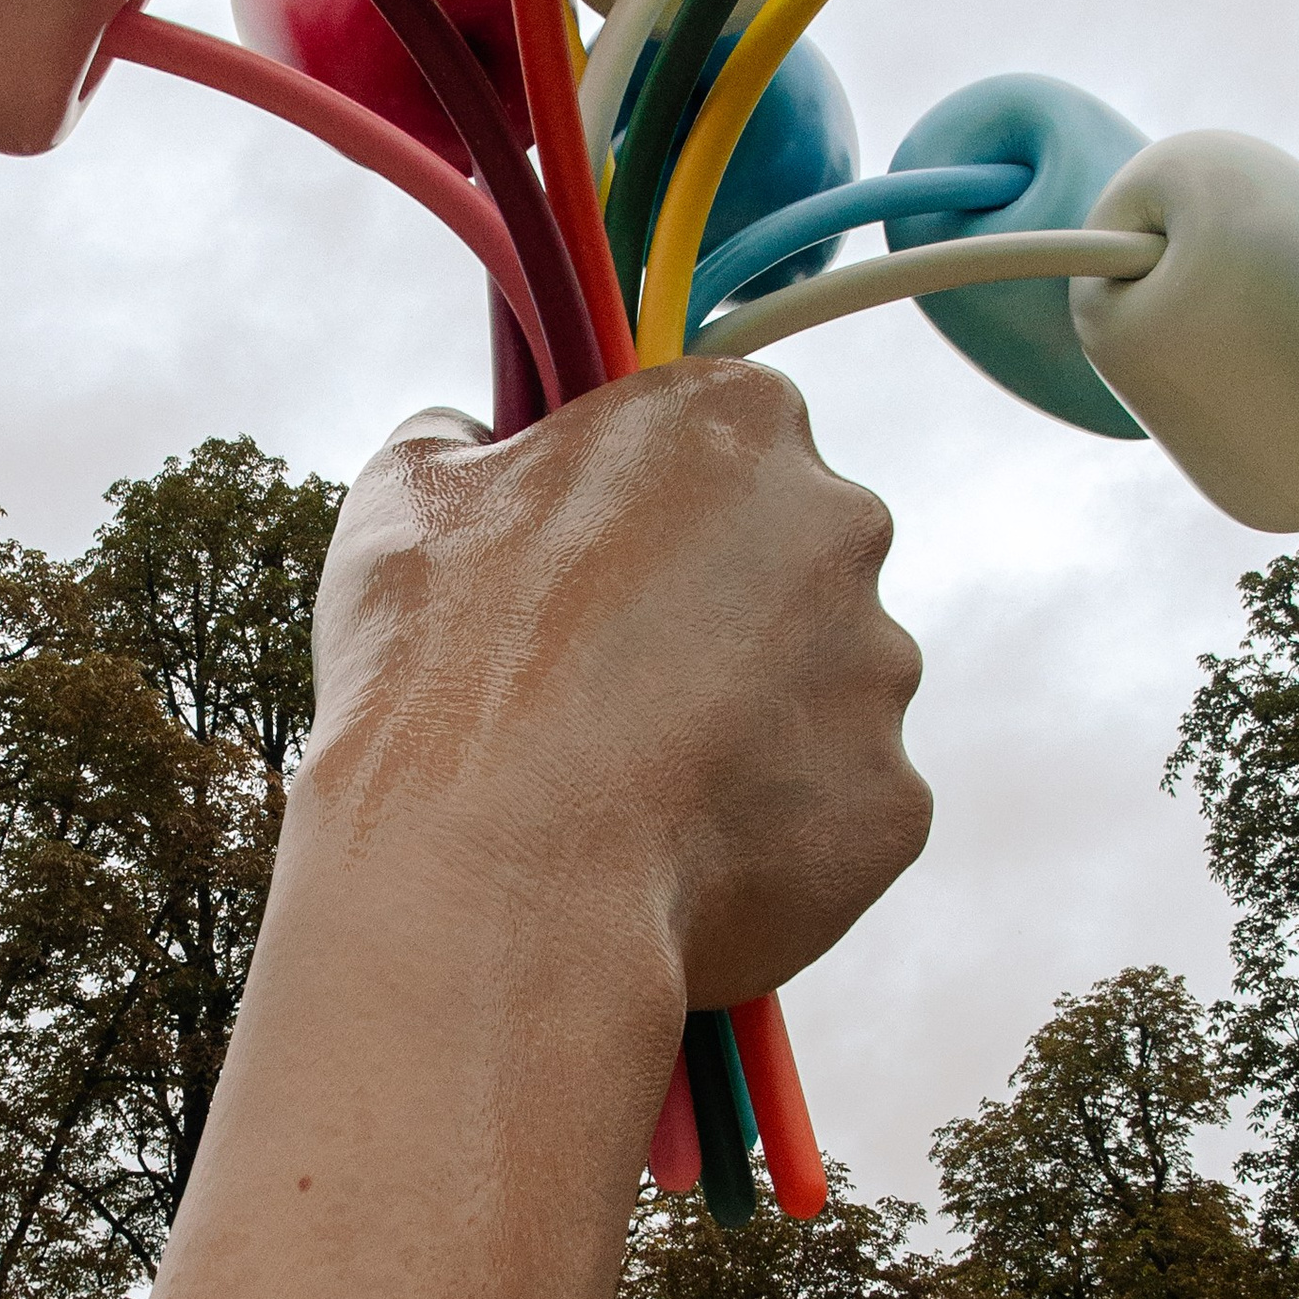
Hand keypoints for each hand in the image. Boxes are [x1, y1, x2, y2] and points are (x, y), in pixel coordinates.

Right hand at [302, 358, 926, 1011]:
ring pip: (817, 697)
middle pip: (788, 566)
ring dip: (741, 731)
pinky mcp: (892, 804)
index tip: (589, 572)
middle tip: (600, 690)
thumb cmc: (440, 669)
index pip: (720, 442)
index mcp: (735, 420)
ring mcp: (880, 673)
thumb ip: (462, 440)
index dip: (647, 513)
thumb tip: (467, 439)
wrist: (491, 877)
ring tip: (621, 790)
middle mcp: (842, 528)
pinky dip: (766, 837)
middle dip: (715, 619)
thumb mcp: (406, 500)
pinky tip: (669, 857)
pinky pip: (829, 814)